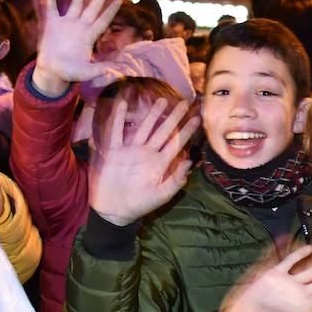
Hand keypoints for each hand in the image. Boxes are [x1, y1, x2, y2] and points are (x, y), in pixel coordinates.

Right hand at [31, 0, 122, 95]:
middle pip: (91, 9)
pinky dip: (49, 0)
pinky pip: (50, 10)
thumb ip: (99, 69)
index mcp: (89, 37)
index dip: (110, 11)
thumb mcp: (85, 72)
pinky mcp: (51, 25)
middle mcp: (79, 27)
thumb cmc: (70, 72)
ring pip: (74, 5)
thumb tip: (116, 68)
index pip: (102, 21)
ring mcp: (65, 24)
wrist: (52, 71)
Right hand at [88, 96, 198, 226]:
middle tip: (185, 103)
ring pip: (144, 128)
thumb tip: (190, 162)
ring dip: (152, 114)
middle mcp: (147, 153)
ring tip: (161, 100)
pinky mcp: (114, 152)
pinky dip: (118, 118)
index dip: (187, 131)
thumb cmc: (139, 204)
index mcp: (159, 163)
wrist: (114, 211)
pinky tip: (121, 104)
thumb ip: (175, 180)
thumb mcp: (161, 195)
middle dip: (174, 118)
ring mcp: (130, 150)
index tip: (198, 118)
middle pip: (163, 131)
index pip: (176, 143)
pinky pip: (116, 132)